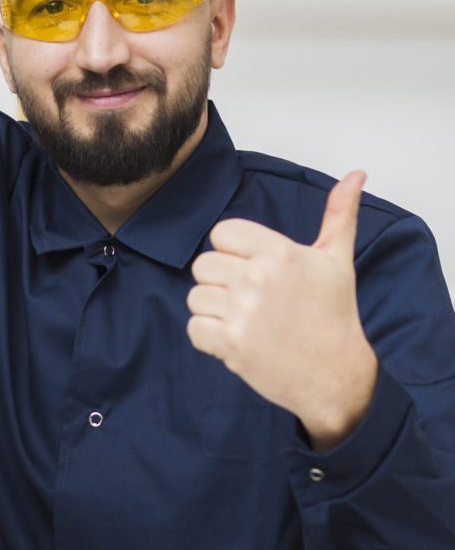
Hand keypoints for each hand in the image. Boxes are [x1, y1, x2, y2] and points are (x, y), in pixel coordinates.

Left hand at [186, 171, 378, 450]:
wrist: (336, 374)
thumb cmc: (334, 315)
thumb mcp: (337, 260)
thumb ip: (338, 215)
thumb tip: (355, 174)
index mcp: (278, 252)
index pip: (222, 233)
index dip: (231, 251)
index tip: (251, 268)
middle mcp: (257, 278)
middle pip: (203, 265)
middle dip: (220, 282)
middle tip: (249, 299)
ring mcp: (241, 312)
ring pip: (195, 297)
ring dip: (214, 311)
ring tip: (246, 320)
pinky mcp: (230, 342)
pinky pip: (193, 328)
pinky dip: (208, 337)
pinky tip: (236, 339)